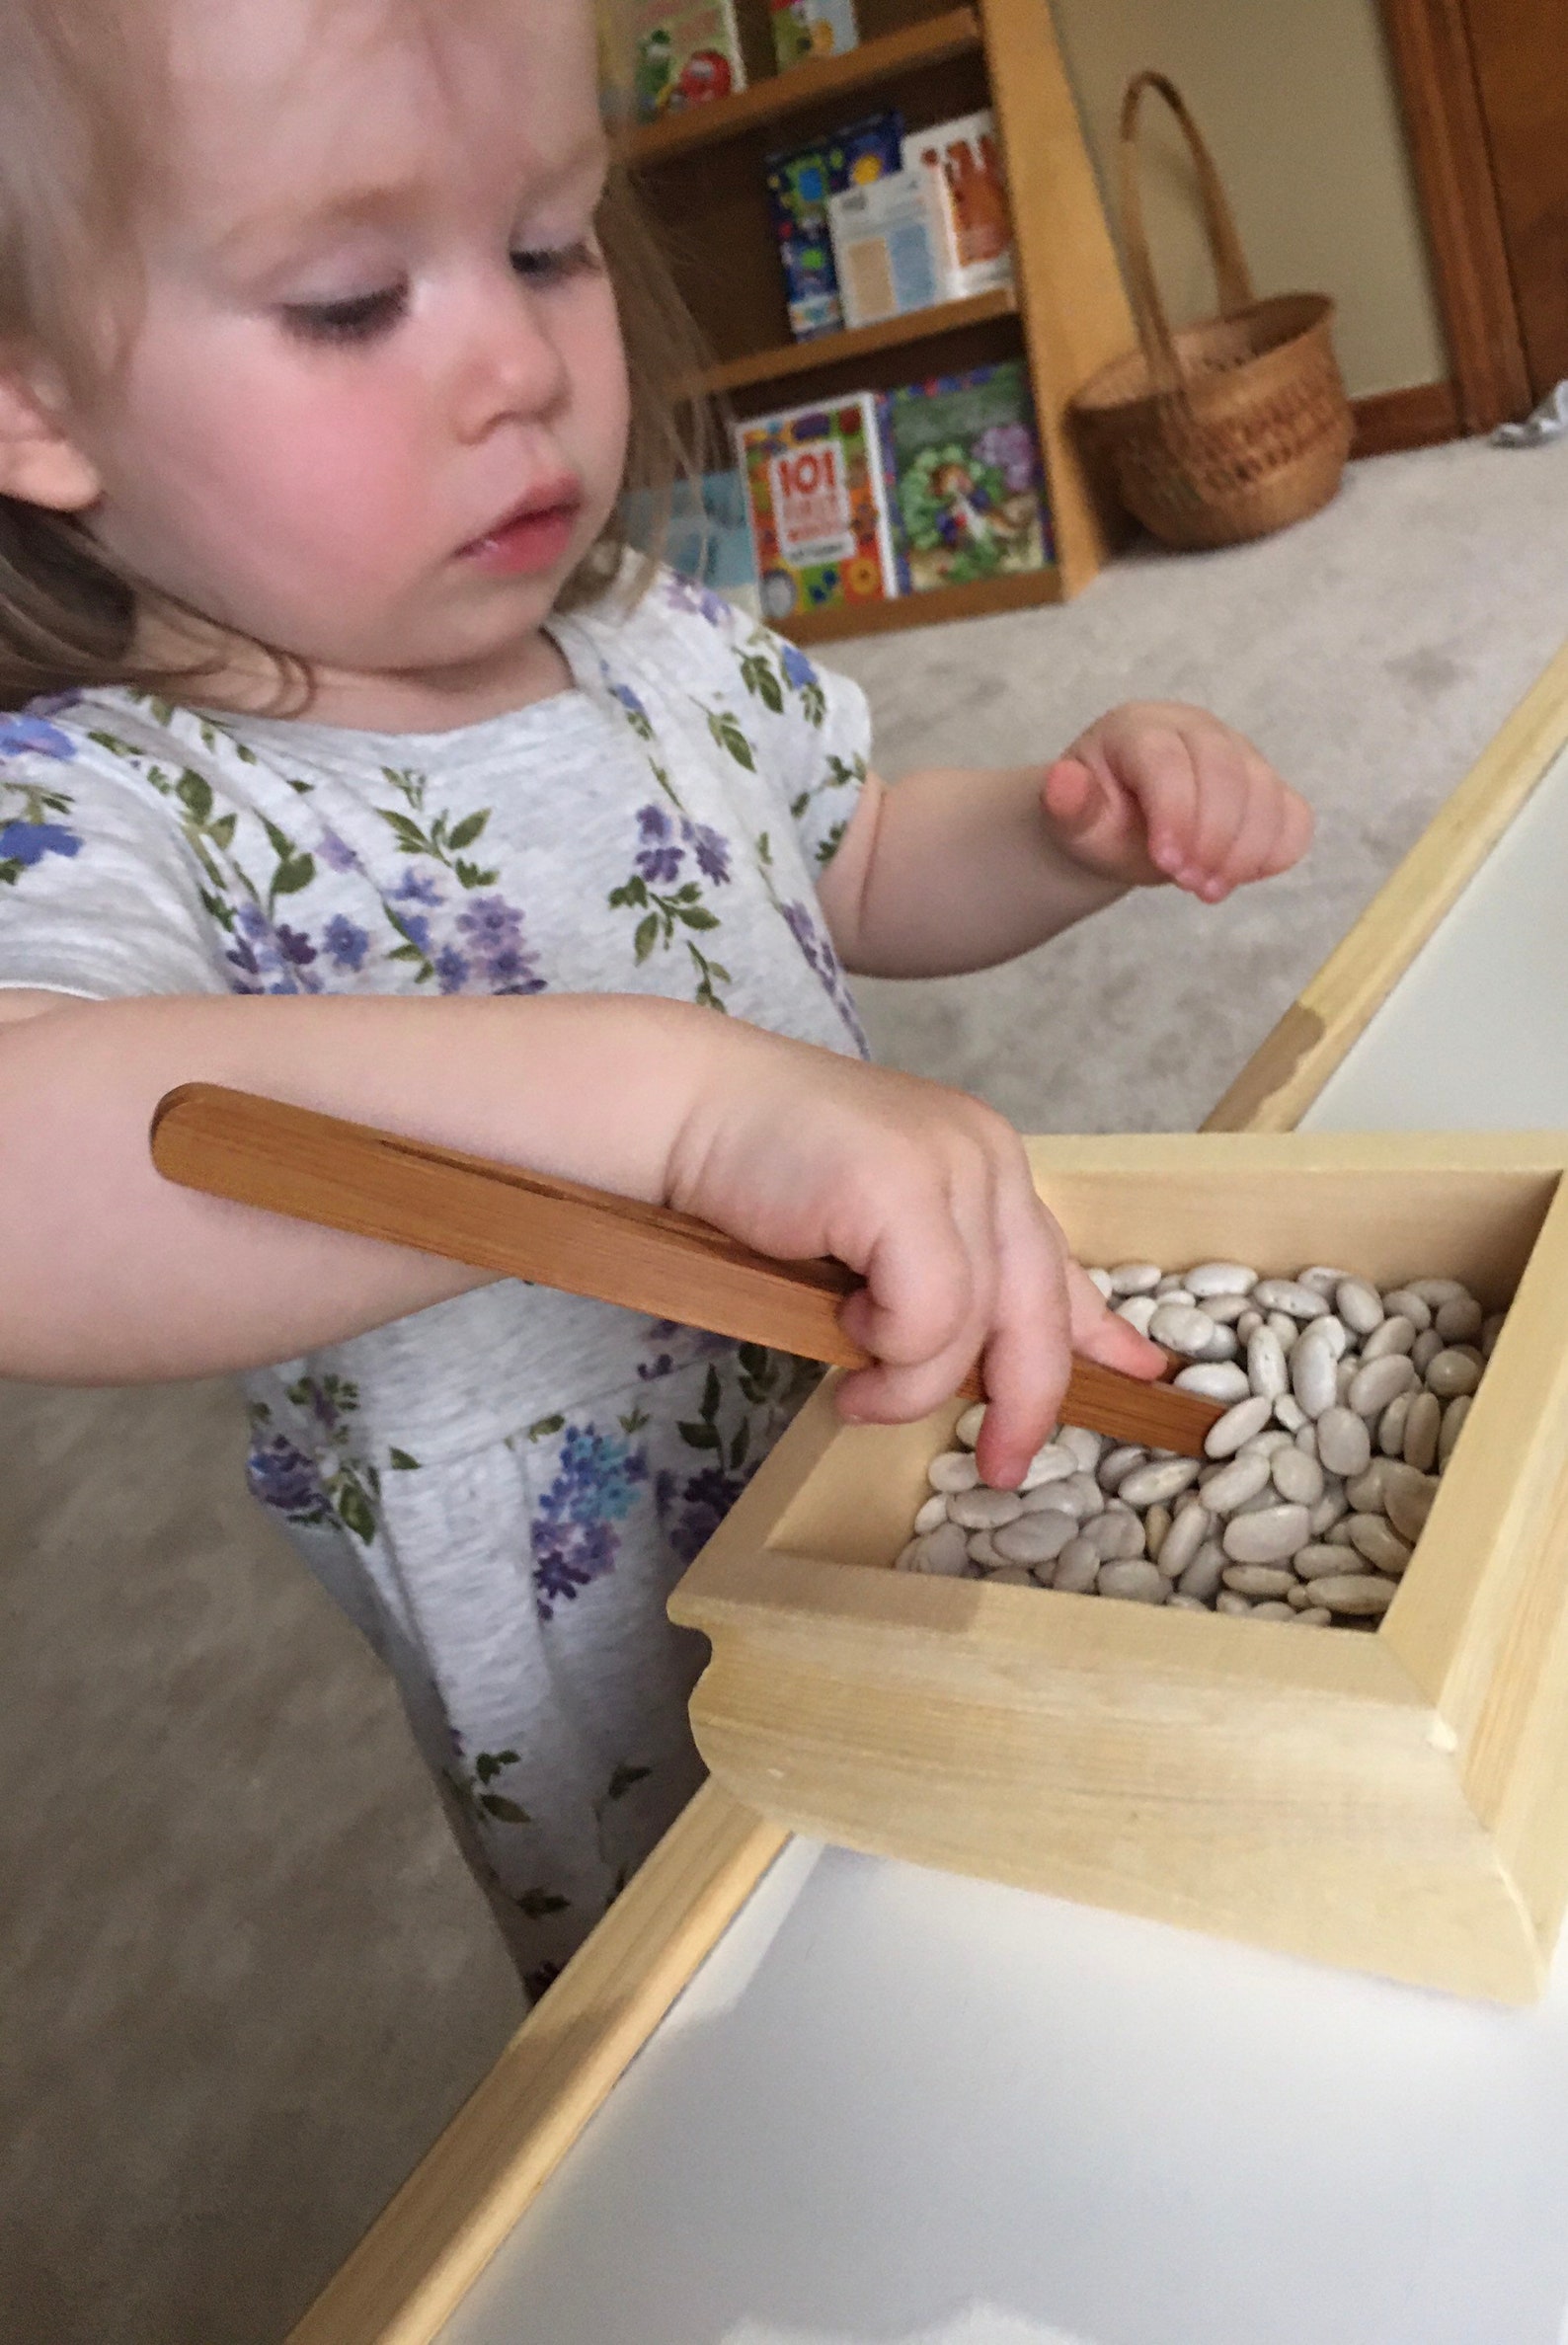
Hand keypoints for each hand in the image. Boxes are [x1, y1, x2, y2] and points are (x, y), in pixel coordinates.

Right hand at [666, 1028, 1163, 1486]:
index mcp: (989, 1159)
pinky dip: (886, 1349)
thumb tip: (981, 1369)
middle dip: (1025, 1401)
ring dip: (912, 1383)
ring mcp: (948, 1164)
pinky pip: (925, 1317)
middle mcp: (987, 1154)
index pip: (1057, 1263)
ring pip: (970, 1328)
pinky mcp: (899, 1186)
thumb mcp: (876, 1231)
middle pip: (1037, 1309)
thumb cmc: (763, 1174)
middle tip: (1003, 1467)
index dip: (1098, 1330)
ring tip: (856, 1390)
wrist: (686, 1108)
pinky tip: (841, 1333)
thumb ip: (936, 1281)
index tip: (1139, 1378)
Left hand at [1041, 701, 1311, 903]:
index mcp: (1139, 728)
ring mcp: (1239, 756)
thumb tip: (1062, 784)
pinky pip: (1294, 817)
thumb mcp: (1070, 818)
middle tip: (1188, 883)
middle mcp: (1196, 730)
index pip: (1168, 759)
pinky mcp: (1266, 788)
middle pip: (1226, 772)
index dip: (1175, 811)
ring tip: (1207, 890)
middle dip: (1212, 836)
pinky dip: (1276, 851)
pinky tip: (1239, 876)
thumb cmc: (1096, 819)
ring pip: (1265, 793)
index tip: (1166, 863)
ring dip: (1243, 851)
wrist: (1117, 827)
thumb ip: (1069, 805)